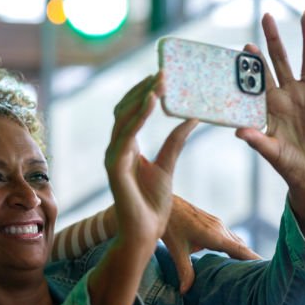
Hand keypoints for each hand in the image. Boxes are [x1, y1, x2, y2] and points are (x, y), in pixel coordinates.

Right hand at [104, 74, 197, 246]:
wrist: (145, 232)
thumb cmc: (153, 204)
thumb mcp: (168, 166)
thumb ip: (174, 142)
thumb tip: (191, 117)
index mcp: (127, 148)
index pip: (130, 112)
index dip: (143, 92)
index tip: (161, 76)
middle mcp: (116, 149)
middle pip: (124, 110)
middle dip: (142, 89)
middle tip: (163, 72)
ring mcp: (113, 157)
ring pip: (123, 118)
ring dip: (141, 97)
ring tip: (160, 81)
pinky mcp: (115, 168)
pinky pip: (126, 136)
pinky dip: (138, 117)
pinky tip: (152, 102)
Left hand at [163, 195, 258, 292]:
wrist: (166, 203)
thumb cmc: (171, 225)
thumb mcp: (177, 250)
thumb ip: (185, 270)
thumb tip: (186, 291)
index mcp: (215, 236)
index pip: (241, 250)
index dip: (254, 260)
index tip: (267, 269)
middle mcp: (221, 228)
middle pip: (242, 246)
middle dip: (252, 260)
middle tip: (262, 275)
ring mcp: (218, 224)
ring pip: (236, 241)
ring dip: (244, 253)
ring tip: (251, 268)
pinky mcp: (213, 222)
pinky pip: (229, 236)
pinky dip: (235, 247)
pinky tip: (233, 255)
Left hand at [235, 10, 304, 259]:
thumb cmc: (287, 165)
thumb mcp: (270, 152)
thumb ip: (256, 139)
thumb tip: (238, 131)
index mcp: (270, 106)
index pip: (258, 79)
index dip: (252, 63)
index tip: (244, 46)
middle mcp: (288, 95)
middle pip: (279, 61)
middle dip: (273, 40)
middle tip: (266, 16)